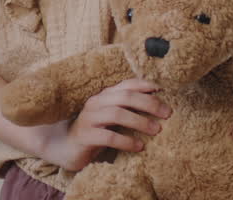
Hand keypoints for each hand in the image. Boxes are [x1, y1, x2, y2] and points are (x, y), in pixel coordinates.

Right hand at [38, 79, 169, 172]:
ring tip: (156, 130)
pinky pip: (108, 136)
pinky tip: (139, 146)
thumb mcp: (112, 119)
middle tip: (166, 114)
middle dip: (148, 104)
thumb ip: (128, 110)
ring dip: (139, 121)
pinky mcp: (85, 136)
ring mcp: (89, 119)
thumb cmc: (96, 133)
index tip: (162, 91)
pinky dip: (127, 141)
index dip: (144, 85)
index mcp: (103, 96)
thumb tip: (158, 105)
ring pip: (117, 114)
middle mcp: (95, 103)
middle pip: (125, 97)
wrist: (66, 148)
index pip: (125, 84)